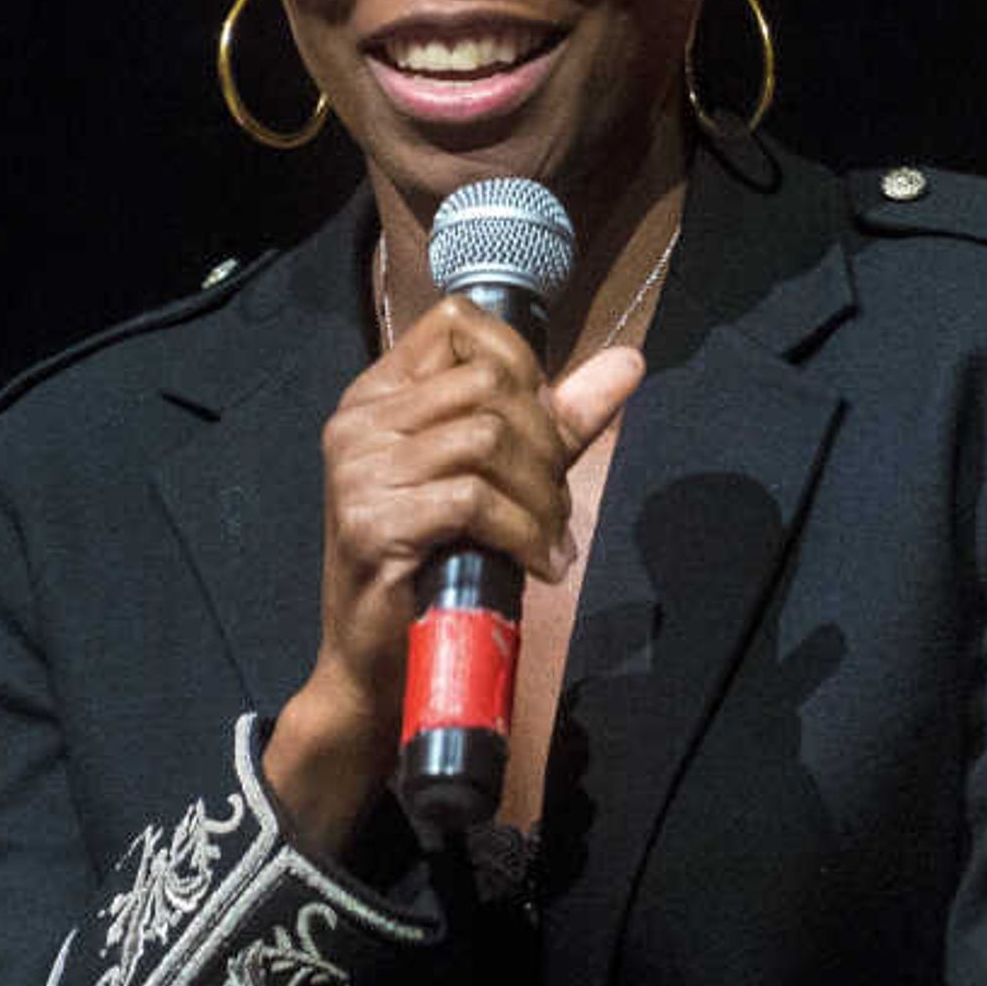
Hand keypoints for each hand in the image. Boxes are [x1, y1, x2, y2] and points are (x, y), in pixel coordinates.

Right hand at [263, 299, 646, 855]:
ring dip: (540, 494)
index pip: (460, 322)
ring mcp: (358, 470)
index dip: (522, 366)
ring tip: (548, 538)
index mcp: (379, 395)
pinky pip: (473, 499)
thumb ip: (558, 418)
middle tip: (554, 504)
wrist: (378, 664)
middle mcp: (359, 421)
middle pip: (487, 384)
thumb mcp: (501, 478)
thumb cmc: (439, 565)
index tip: (543, 430)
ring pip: (485, 437)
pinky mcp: (371, 522)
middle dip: (544, 443)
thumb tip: (628, 362)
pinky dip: (523, 531)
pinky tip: (538, 564)